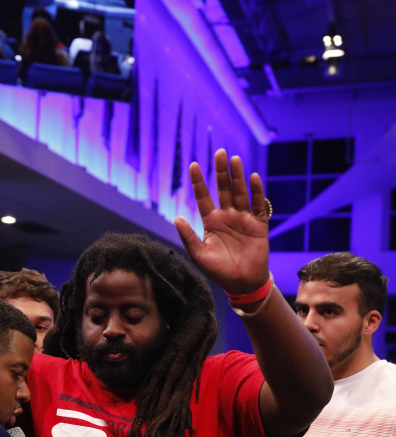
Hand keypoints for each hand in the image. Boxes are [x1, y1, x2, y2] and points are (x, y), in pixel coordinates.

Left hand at [174, 149, 268, 293]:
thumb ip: (188, 237)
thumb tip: (175, 217)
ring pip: (240, 192)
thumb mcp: (199, 255)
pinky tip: (253, 178)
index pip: (203, 197)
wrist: (242, 284)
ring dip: (238, 176)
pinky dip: (256, 191)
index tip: (193, 165)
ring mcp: (244, 218)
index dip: (199, 181)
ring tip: (234, 159)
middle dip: (221, 171)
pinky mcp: (259, 224)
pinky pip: (259, 205)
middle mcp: (227, 216)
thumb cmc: (219, 271)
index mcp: (211, 222)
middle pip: (224, 188)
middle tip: (219, 152)